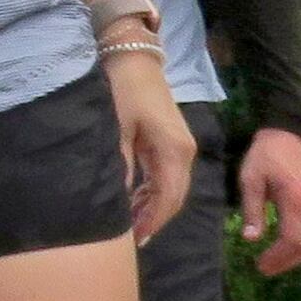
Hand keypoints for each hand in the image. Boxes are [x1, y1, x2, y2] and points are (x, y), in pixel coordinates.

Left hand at [104, 54, 195, 242]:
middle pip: (174, 197)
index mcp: (175, 151)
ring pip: (170, 189)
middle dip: (154, 219)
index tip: (137, 240)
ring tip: (129, 226)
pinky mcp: (171, 143)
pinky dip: (151, 192)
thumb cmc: (123, 91)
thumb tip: (118, 199)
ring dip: (152, 207)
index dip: (154, 221)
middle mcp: (184, 153)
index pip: (169, 197)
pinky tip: (134, 203)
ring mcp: (180, 148)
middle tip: (131, 239)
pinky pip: (164, 176)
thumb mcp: (117, 129)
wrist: (133, 60)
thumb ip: (120, 166)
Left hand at [236, 127, 300, 277]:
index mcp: (296, 201)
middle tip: (264, 269)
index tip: (260, 265)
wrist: (288, 135)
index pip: (291, 240)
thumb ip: (252, 210)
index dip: (277, 257)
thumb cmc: (265, 156)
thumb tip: (250, 239)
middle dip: (285, 262)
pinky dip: (299, 244)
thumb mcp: (251, 180)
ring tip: (272, 262)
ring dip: (293, 256)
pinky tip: (283, 247)